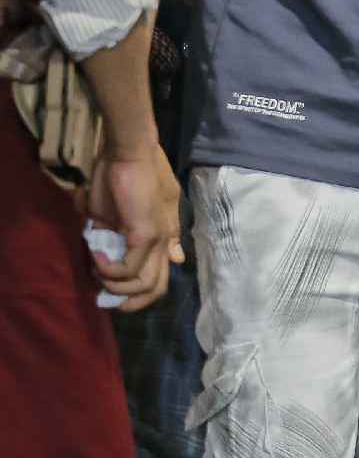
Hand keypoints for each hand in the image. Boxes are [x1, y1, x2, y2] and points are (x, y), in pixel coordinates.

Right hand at [86, 143, 180, 312]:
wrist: (126, 156)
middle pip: (154, 290)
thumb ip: (124, 239)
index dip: (134, 295)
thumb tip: (124, 258)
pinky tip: (96, 254)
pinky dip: (109, 269)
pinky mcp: (145, 234)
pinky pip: (129, 268)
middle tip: (102, 293)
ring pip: (142, 285)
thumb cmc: (122, 181)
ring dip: (112, 284)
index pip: (157, 281)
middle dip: (126, 301)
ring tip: (97, 266)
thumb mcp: (120, 216)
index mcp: (158, 240)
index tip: (107, 290)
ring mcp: (157, 240)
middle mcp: (163, 244)